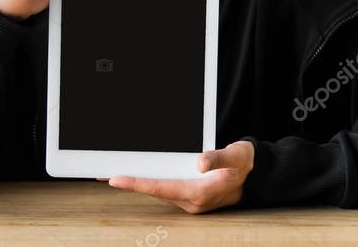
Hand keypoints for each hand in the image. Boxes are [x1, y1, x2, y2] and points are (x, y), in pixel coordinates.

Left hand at [97, 141, 253, 213]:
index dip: (137, 184)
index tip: (116, 179)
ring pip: (157, 190)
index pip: (161, 188)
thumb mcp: (235, 157)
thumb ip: (217, 158)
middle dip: (129, 183)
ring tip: (112, 174)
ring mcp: (190, 200)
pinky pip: (163, 189)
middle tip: (102, 174)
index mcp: (201, 192)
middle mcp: (192, 200)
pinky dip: (148, 182)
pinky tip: (137, 174)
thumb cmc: (243, 164)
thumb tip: (199, 163)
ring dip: (137, 183)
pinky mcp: (189, 195)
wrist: (255, 175)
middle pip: (154, 190)